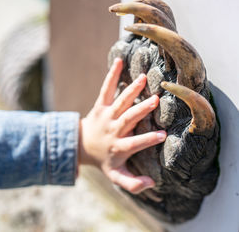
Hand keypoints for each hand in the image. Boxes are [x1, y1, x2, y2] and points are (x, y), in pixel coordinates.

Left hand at [79, 58, 166, 193]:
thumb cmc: (103, 160)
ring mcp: (106, 115)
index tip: (164, 134)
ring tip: (143, 78)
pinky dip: (111, 75)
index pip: (135, 144)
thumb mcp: (116, 176)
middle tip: (156, 99)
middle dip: (141, 110)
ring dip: (131, 90)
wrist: (81, 146)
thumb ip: (133, 183)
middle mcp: (112, 130)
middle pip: (128, 119)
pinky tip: (118, 61)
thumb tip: (152, 183)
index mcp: (118, 147)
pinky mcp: (100, 105)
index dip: (149, 140)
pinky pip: (105, 89)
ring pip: (120, 102)